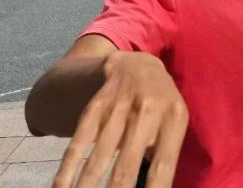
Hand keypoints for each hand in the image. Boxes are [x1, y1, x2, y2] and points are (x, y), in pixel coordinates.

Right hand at [53, 51, 187, 187]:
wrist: (138, 66)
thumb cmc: (161, 105)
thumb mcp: (174, 122)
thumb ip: (164, 153)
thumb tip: (156, 187)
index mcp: (173, 119)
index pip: (162, 165)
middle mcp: (146, 113)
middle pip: (128, 165)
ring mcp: (118, 109)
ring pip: (100, 158)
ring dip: (88, 186)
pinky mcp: (94, 108)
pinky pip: (79, 142)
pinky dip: (68, 169)